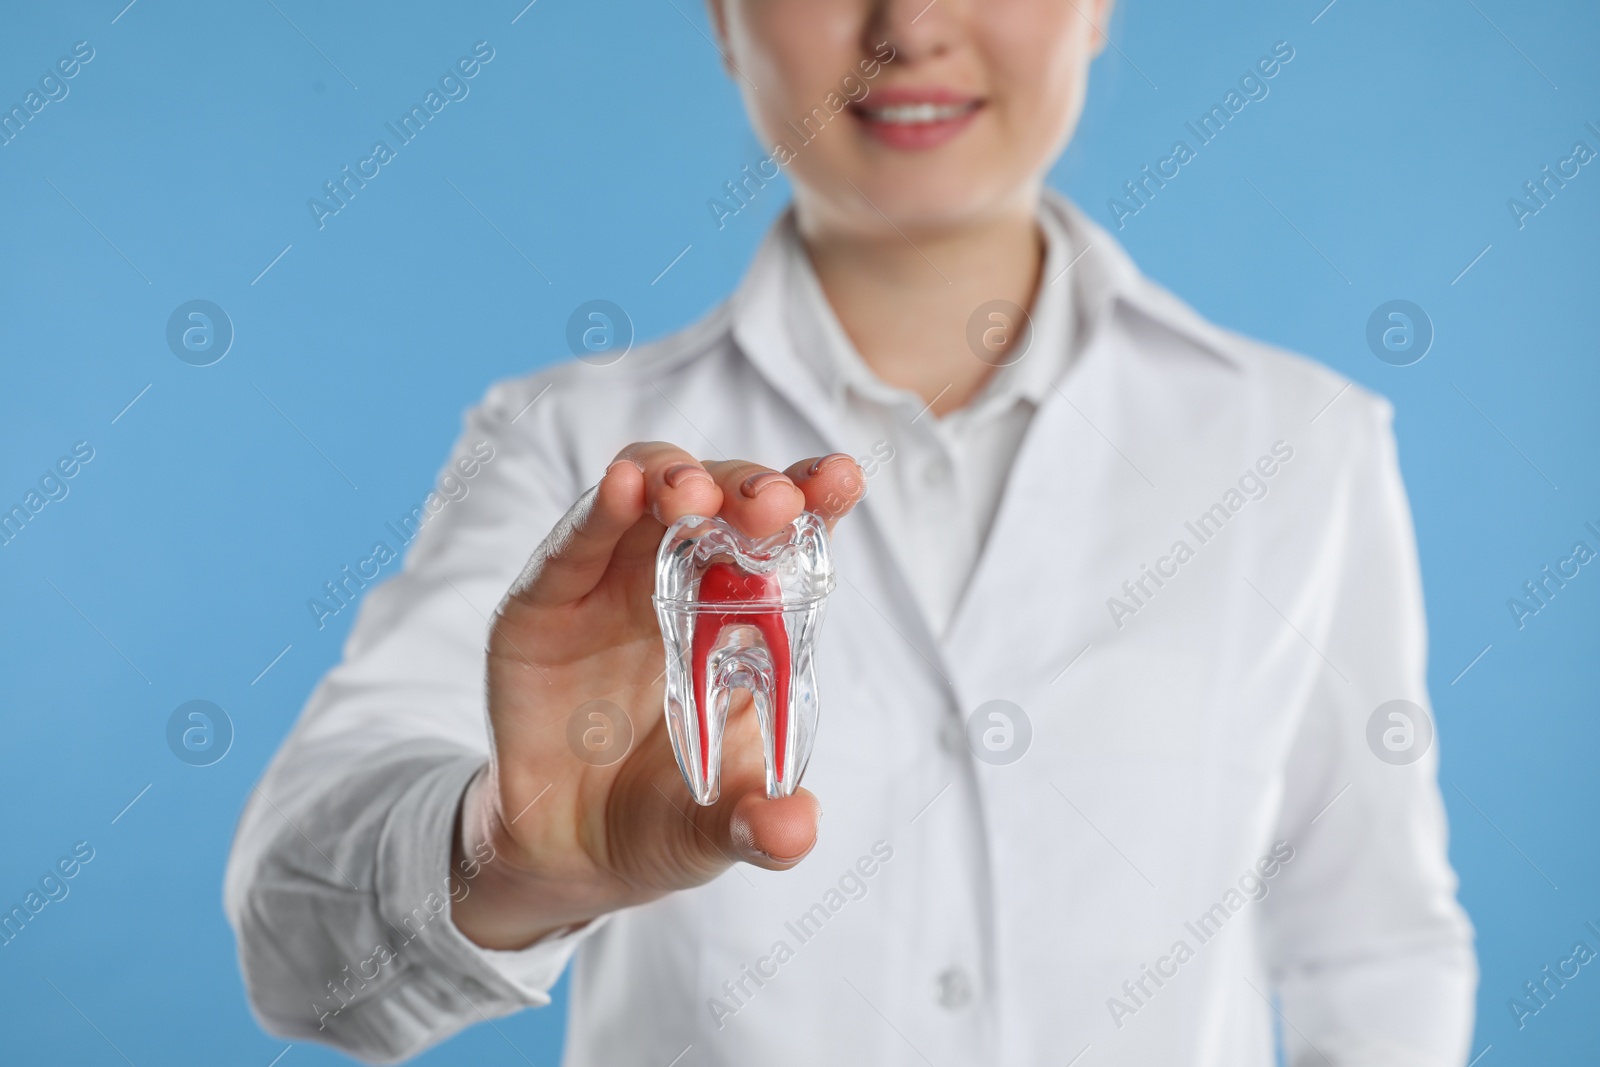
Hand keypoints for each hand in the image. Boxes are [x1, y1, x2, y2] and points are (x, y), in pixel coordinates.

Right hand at [450, 443, 864, 949]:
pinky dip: (598, 510)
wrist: (565, 855)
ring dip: (676, 481)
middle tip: (773, 505)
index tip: (841, 478)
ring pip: (644, 498)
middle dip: (749, 490)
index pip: (786, 542)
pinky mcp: (544, 603)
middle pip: (720, 504)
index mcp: (746, 621)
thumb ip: (757, 829)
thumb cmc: (663, 821)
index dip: (814, 500)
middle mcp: (684, 586)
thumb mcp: (719, 833)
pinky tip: (621, 489)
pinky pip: (573, 545)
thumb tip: (796, 831)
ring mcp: (610, 585)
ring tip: (693, 499)